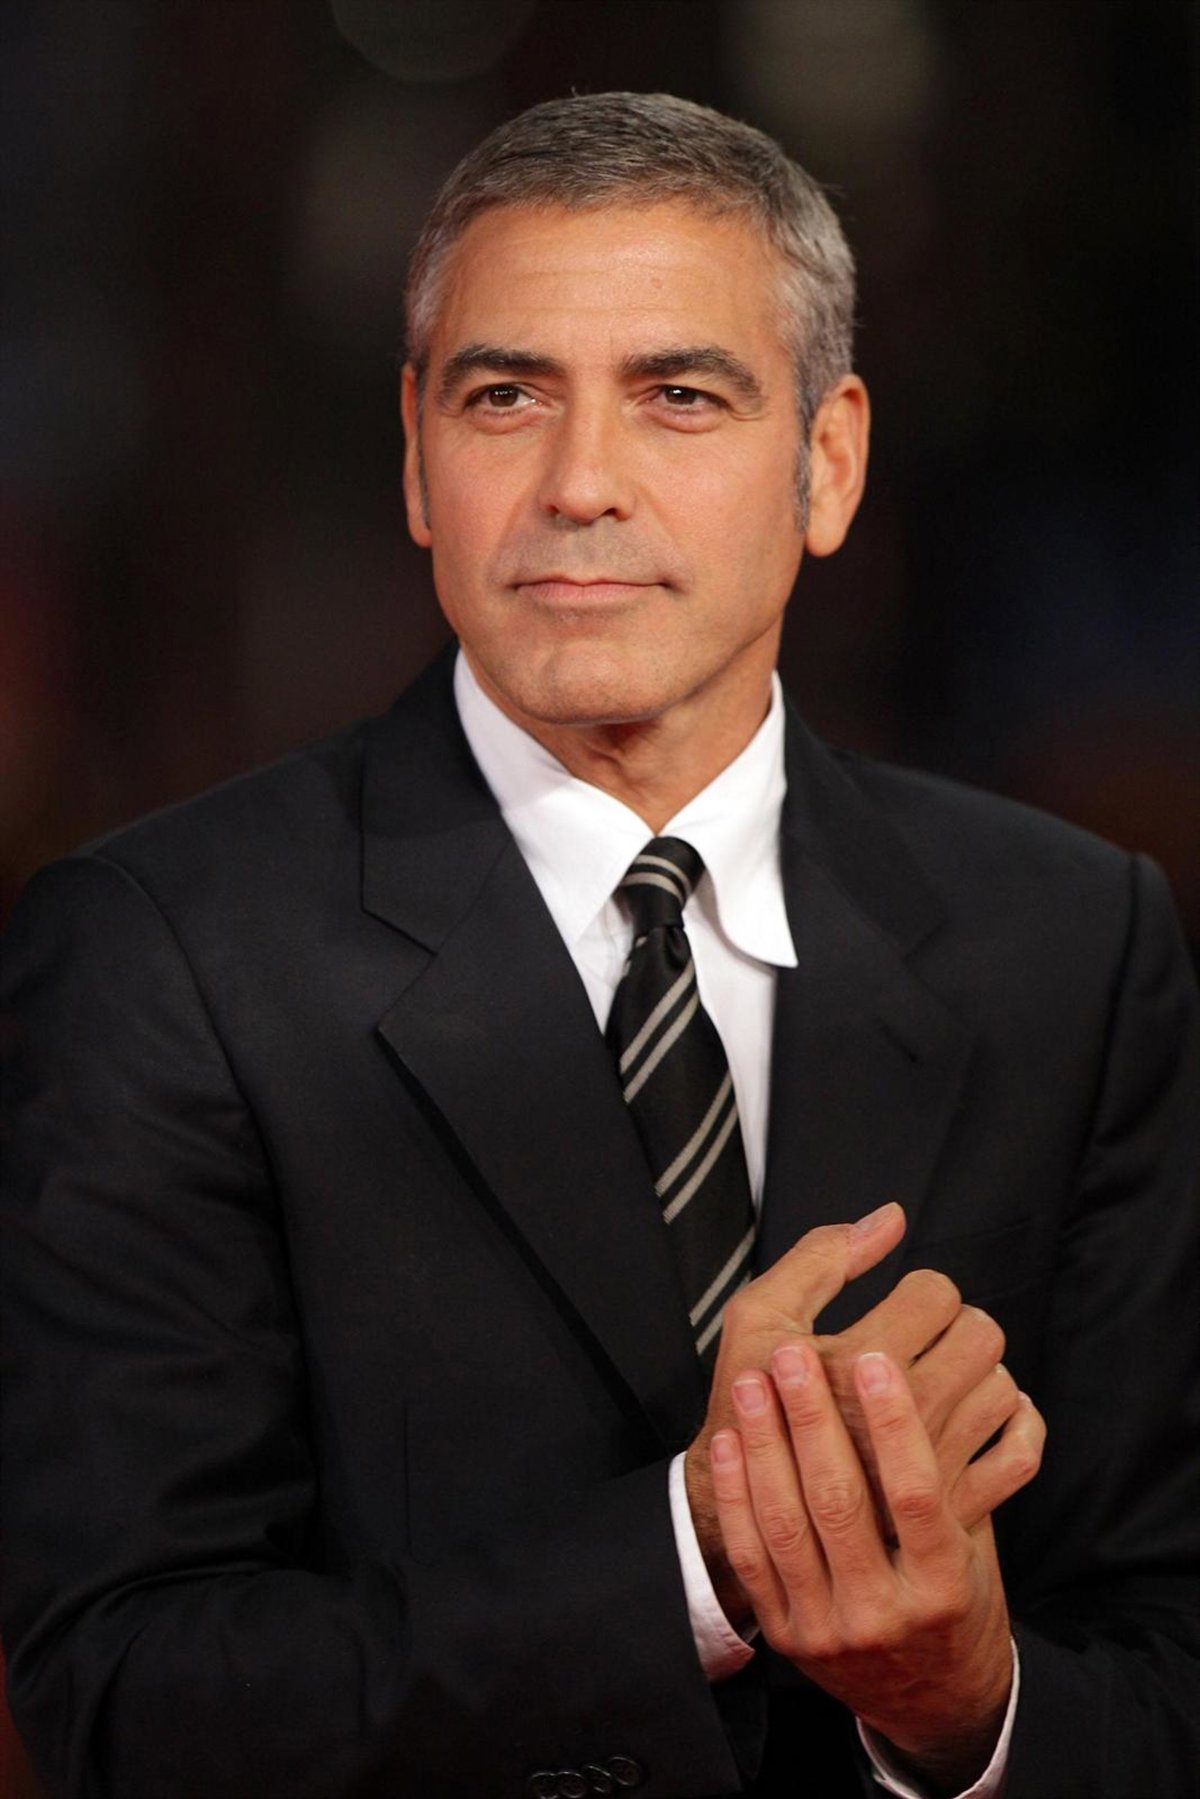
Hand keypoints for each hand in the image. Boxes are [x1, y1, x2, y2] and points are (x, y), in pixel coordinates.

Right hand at [684, 1203, 1034, 1614]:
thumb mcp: (759, 1316)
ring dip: (981, 1371)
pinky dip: (1017, 1425)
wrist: (752, 1513)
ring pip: (1002, 1388)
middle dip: (958, 1323)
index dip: (922, 1288)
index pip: (936, 1294)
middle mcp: (900, 1418)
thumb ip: (822, 1256)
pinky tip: (989, 1414)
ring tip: (948, 1375)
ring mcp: (931, 1468)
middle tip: (931, 1335)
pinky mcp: (950, 1507)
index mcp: (854, 1364)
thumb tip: (893, 1217)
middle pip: (981, 1334)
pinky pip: (1021, 1452)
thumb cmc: (753, 1402)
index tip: (902, 1305)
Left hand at [710, 1342, 1043, 1791]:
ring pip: (786, 1524)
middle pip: (838, 1502)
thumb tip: (930, 1383)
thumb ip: (948, 1485)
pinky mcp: (785, 1636)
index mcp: (942, 1587)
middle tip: (793, 1355)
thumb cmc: (957, 1606)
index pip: (916, 1493)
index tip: (874, 1360)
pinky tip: (730, 1440)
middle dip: (810, 1419)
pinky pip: (752, 1556)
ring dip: (764, 1445)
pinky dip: (736, 1494)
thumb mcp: (972, 1553)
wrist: (933, 1707)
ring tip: (753, 1384)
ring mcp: (827, 1629)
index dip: (894, 1423)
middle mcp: (883, 1613)